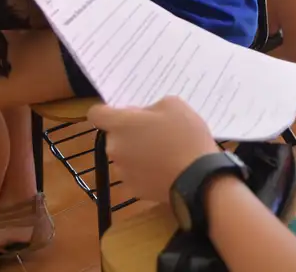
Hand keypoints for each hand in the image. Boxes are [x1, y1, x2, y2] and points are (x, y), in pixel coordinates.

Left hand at [88, 97, 218, 203]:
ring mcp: (122, 172)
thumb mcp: (174, 105)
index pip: (96, 114)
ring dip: (137, 153)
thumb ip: (150, 107)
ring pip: (125, 156)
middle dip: (130, 133)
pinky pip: (135, 175)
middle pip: (114, 136)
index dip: (108, 111)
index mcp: (120, 125)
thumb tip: (141, 118)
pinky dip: (145, 172)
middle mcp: (114, 148)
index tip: (125, 114)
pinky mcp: (133, 190)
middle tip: (156, 132)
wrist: (199, 178)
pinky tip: (165, 170)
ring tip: (164, 154)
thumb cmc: (185, 135)